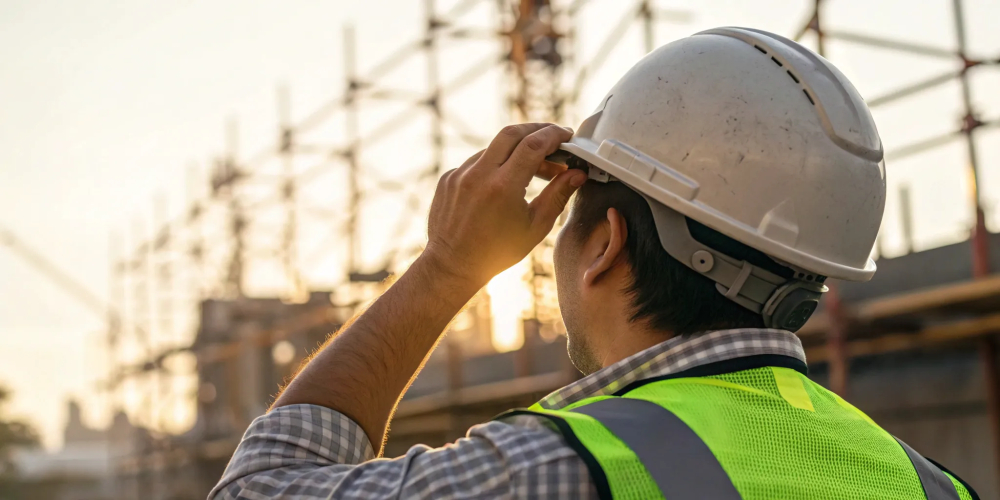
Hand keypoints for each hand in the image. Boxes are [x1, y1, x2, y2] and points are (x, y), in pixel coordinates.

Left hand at [421, 123, 586, 288]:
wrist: (452, 266)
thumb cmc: (497, 252)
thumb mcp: (535, 227)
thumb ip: (558, 195)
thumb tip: (577, 174)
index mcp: (502, 187)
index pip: (533, 145)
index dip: (554, 135)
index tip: (567, 136)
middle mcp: (478, 175)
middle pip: (512, 133)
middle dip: (537, 130)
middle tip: (555, 138)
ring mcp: (459, 174)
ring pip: (494, 147)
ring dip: (517, 150)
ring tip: (537, 167)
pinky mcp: (449, 178)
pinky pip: (477, 162)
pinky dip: (495, 165)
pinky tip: (507, 181)